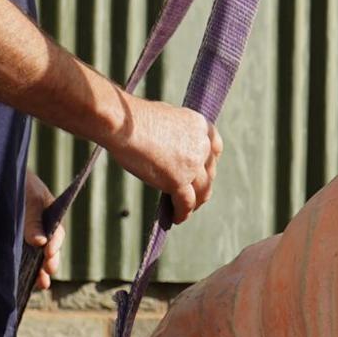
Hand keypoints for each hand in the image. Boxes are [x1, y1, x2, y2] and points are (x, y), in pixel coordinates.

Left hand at [23, 171, 64, 292]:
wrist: (0, 177)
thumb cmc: (20, 184)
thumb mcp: (30, 198)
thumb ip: (33, 220)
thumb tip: (40, 242)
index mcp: (51, 217)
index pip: (57, 234)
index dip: (54, 245)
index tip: (49, 253)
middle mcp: (42, 230)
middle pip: (49, 250)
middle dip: (50, 262)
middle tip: (48, 271)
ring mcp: (29, 238)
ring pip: (37, 258)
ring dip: (39, 271)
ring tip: (42, 284)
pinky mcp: (16, 244)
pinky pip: (22, 259)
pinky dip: (25, 270)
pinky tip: (23, 281)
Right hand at [104, 99, 221, 222]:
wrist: (122, 124)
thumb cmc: (133, 119)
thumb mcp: (166, 117)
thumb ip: (177, 133)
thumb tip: (173, 150)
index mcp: (199, 125)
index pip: (215, 149)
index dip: (209, 164)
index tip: (202, 174)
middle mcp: (201, 144)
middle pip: (209, 173)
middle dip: (202, 187)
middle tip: (193, 197)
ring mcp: (192, 164)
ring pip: (202, 191)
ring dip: (195, 204)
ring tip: (185, 211)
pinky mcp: (178, 180)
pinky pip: (186, 203)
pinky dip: (182, 213)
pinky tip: (176, 219)